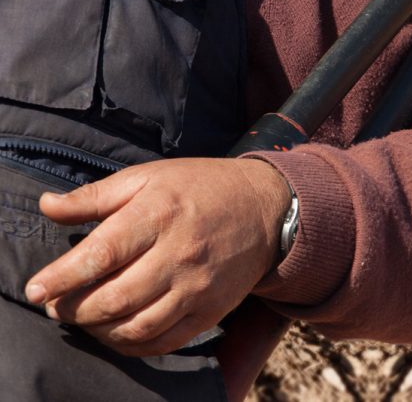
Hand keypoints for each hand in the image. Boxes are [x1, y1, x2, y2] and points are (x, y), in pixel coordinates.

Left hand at [23, 158, 290, 356]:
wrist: (266, 207)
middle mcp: (180, 253)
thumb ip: (96, 196)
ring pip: (136, 326)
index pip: (101, 255)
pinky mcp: (211, 309)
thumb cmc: (201, 187)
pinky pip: (165, 341)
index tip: (35, 289)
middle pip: (114, 298)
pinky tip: (116, 332)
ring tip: (84, 319)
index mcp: (159, 214)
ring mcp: (198, 286)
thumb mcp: (149, 177)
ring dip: (99, 330)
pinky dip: (132, 345)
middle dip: (74, 309)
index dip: (62, 278)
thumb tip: (48, 206)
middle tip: (55, 306)